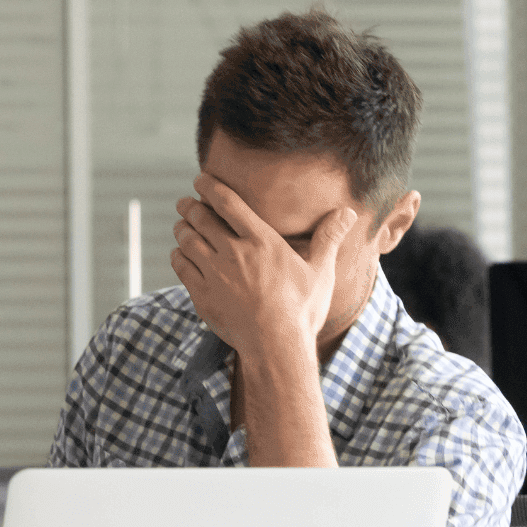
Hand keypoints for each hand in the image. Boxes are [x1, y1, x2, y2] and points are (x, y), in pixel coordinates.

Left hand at [169, 172, 357, 358]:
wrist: (277, 347)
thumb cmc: (302, 310)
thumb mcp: (320, 272)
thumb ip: (328, 238)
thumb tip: (348, 212)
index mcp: (261, 241)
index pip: (228, 203)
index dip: (210, 187)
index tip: (201, 179)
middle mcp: (234, 252)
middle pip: (201, 218)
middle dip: (190, 206)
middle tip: (184, 203)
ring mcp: (214, 274)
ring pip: (187, 241)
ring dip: (182, 229)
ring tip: (181, 226)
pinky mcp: (202, 295)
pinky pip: (181, 267)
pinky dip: (178, 256)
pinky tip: (180, 254)